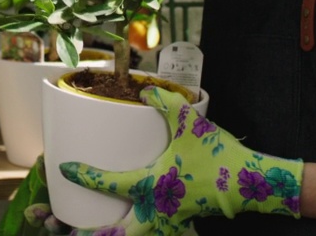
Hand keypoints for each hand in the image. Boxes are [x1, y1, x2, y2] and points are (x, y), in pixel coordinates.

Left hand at [57, 86, 303, 234]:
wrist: (252, 184)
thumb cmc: (219, 157)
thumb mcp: (191, 124)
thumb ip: (167, 104)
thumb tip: (146, 93)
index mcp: (152, 186)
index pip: (108, 183)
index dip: (85, 175)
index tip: (65, 169)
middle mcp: (156, 210)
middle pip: (115, 233)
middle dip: (86, 234)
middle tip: (63, 231)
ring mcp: (169, 221)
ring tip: (86, 234)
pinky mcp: (181, 222)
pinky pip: (153, 234)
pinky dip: (136, 234)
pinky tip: (133, 227)